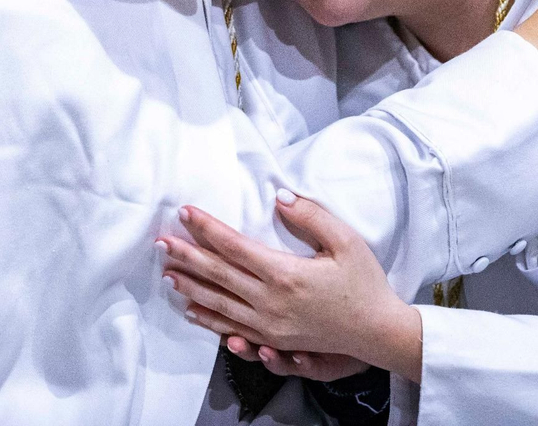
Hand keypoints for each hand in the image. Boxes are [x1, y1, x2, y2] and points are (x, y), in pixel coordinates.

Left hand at [158, 195, 423, 380]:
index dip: (207, 228)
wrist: (377, 332)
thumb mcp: (346, 241)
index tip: (185, 212)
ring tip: (166, 272)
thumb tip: (279, 197)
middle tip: (160, 243)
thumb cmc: (364, 283)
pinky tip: (190, 309)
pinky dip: (207, 317)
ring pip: (218, 304)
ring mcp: (268, 326)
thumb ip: (311, 216)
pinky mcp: (272, 340)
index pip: (235, 246)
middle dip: (186, 256)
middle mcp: (270, 302)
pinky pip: (230, 328)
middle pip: (218, 275)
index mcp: (285, 274)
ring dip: (190, 287)